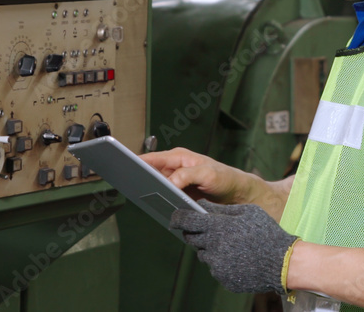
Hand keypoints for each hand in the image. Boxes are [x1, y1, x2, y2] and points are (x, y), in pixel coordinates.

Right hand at [139, 147, 253, 203]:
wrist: (238, 194)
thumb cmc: (226, 178)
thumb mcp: (208, 174)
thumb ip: (188, 175)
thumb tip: (170, 181)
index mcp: (179, 157)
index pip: (152, 158)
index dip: (137, 162)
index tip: (125, 168)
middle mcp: (176, 168)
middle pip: (151, 173)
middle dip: (142, 180)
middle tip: (134, 188)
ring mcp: (177, 182)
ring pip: (157, 187)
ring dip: (152, 193)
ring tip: (146, 199)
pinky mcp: (180, 195)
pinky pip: (165, 197)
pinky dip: (162, 201)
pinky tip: (160, 207)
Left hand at [172, 200, 297, 294]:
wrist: (282, 262)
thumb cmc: (266, 232)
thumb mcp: (247, 212)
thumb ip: (221, 209)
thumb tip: (200, 205)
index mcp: (219, 226)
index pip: (187, 220)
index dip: (178, 217)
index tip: (174, 217)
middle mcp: (214, 246)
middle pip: (191, 238)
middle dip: (195, 232)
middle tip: (208, 230)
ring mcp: (217, 264)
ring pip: (203, 253)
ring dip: (210, 248)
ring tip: (231, 244)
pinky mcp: (222, 277)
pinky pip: (215, 267)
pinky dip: (221, 261)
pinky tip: (238, 257)